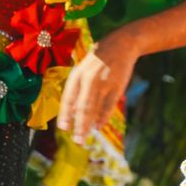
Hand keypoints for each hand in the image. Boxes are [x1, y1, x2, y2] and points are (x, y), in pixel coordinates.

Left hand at [56, 32, 138, 147]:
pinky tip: (98, 126)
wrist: (122, 44)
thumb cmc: (99, 60)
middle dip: (78, 126)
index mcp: (77, 74)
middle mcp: (89, 79)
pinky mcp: (117, 86)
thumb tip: (73, 113)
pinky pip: (108, 106)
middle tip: (76, 140)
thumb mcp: (84, 69)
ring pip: (94, 109)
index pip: (68, 98)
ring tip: (84, 138)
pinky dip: (103, 117)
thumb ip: (78, 89)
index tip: (63, 128)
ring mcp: (104, 83)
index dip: (65, 114)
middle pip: (82, 107)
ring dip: (88, 125)